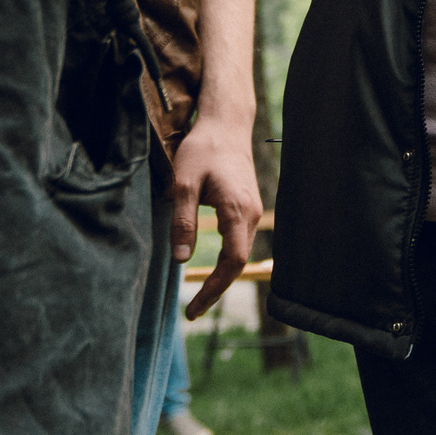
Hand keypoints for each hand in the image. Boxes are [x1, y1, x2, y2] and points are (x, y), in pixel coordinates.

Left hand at [172, 112, 263, 318]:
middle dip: (217, 289)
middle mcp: (252, 213)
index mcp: (237, 210)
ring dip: (223, 276)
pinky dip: (228, 260)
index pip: (232, 261)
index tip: (193, 309)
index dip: (214, 289)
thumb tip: (182, 259)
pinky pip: (241, 241)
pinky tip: (213, 268)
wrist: (226, 123)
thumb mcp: (183, 183)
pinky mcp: (249, 206)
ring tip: (199, 296)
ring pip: (241, 252)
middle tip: (192, 311)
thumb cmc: (203, 149)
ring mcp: (254, 209)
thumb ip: (183, 221)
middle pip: (238, 262)